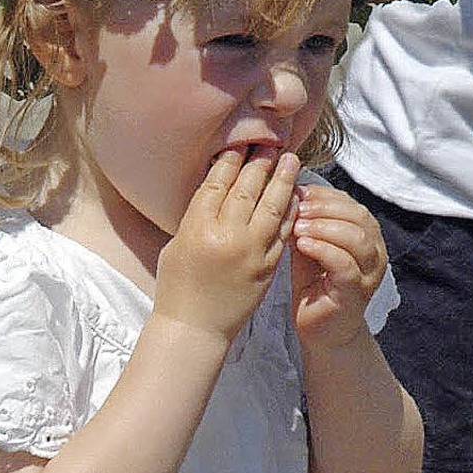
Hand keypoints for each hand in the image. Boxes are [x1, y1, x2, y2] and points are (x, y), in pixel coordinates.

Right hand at [155, 147, 299, 342]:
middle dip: (259, 162)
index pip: (217, 184)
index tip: (239, 145)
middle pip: (247, 189)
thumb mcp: (177, 245)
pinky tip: (295, 194)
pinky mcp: (268, 266)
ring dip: (283, 179)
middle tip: (270, 143)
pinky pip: (283, 231)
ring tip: (290, 160)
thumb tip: (217, 189)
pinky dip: (290, 210)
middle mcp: (226, 236)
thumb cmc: (178, 288)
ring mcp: (251, 252)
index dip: (229, 161)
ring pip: (272, 206)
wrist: (196, 329)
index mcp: (197, 228)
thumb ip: (197, 217)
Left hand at [291, 184, 387, 349]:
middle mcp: (375, 252)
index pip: (351, 204)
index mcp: (366, 236)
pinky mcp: (356, 292)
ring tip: (298, 226)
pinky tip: (303, 245)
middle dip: (325, 208)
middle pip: (358, 217)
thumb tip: (290, 194)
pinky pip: (345, 265)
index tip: (298, 192)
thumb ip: (305, 225)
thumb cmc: (315, 288)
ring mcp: (369, 273)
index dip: (324, 195)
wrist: (322, 332)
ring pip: (356, 238)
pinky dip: (323, 250)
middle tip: (298, 207)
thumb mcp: (309, 249)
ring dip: (324, 227)